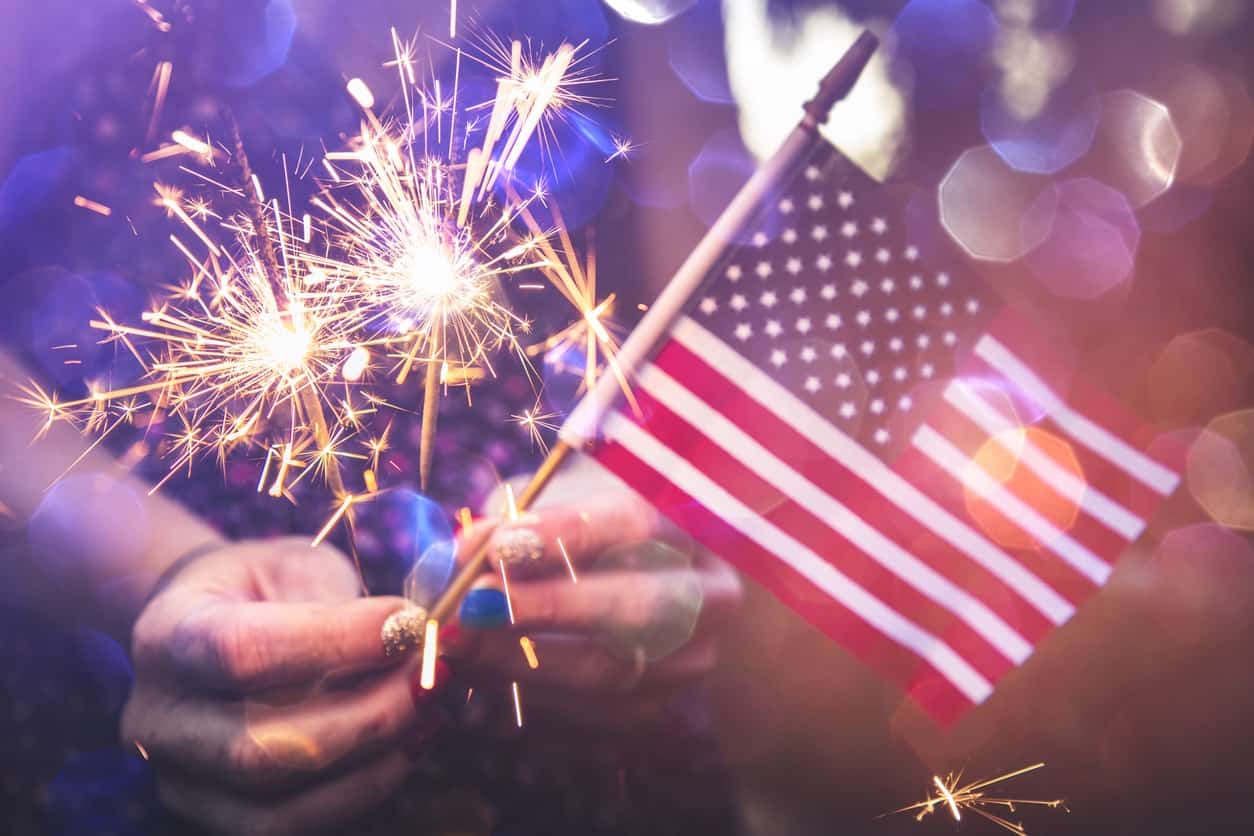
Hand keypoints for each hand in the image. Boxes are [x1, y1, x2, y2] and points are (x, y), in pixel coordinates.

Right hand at [122, 538, 433, 835]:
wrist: (211, 626)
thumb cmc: (260, 587)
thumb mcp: (293, 567)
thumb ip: (340, 603)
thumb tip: (411, 636)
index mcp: (169, 636)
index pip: (243, 650)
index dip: (335, 641)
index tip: (408, 623)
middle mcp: (160, 718)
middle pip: (259, 746)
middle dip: (366, 717)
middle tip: (431, 678)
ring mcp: (182, 778)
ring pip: (278, 803)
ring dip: (372, 761)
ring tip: (428, 713)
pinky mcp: (218, 815)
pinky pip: (293, 826)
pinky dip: (361, 789)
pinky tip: (405, 747)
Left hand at [446, 456, 743, 729]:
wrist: (635, 579)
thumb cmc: (588, 530)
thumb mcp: (556, 506)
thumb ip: (514, 523)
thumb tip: (461, 554)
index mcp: (693, 522)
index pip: (637, 526)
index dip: (565, 536)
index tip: (498, 544)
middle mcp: (710, 593)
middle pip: (640, 608)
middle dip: (548, 609)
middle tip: (473, 605)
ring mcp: (692, 657)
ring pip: (612, 673)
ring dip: (523, 660)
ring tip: (459, 640)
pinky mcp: (659, 706)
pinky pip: (592, 714)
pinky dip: (528, 693)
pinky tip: (480, 668)